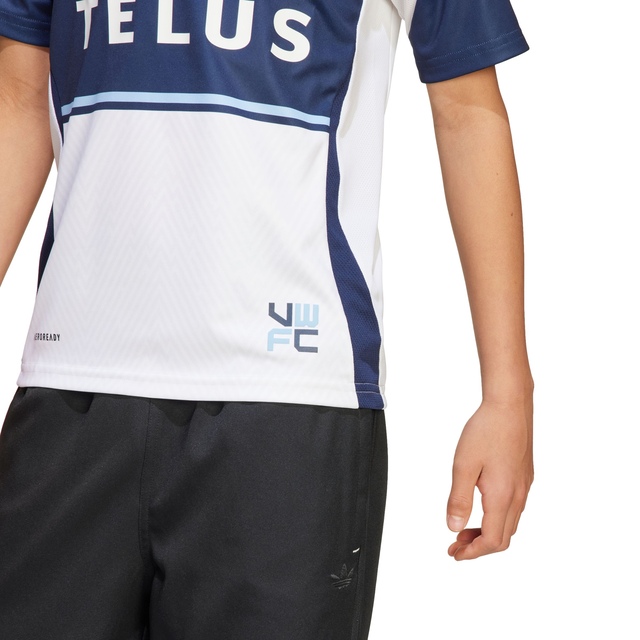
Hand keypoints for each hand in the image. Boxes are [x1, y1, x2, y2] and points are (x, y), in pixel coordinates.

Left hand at [446, 395, 532, 559]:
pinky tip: (482, 505)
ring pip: (510, 523)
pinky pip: (514, 507)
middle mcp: (518, 495)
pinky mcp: (525, 475)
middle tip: (455, 544)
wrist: (509, 405)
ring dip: (487, 531)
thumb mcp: (463, 466)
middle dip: (478, 546)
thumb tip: (454, 528)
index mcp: (503, 496)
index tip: (455, 554)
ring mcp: (524, 485)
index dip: (473, 553)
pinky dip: (497, 517)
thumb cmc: (486, 430)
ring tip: (465, 527)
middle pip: (503, 537)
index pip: (492, 541)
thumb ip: (459, 500)